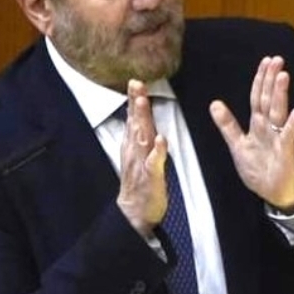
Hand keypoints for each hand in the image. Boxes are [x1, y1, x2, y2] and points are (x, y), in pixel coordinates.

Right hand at [116, 80, 168, 235]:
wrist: (134, 212)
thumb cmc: (139, 182)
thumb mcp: (136, 154)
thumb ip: (137, 134)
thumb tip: (136, 115)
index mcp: (133, 145)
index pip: (132, 118)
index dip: (133, 100)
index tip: (135, 82)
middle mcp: (134, 151)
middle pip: (135, 123)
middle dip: (136, 103)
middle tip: (136, 84)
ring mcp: (141, 164)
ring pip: (142, 138)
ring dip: (142, 120)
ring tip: (143, 103)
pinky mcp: (150, 178)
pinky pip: (154, 163)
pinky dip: (157, 152)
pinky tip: (161, 141)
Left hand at [209, 56, 293, 211]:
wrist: (274, 192)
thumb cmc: (258, 168)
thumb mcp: (237, 144)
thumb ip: (227, 124)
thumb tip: (214, 103)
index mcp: (257, 124)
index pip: (257, 97)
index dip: (260, 80)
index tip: (265, 62)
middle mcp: (269, 127)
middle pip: (268, 99)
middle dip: (271, 79)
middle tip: (277, 59)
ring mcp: (278, 137)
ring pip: (278, 112)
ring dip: (280, 94)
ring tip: (283, 76)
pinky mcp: (286, 151)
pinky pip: (289, 135)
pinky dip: (293, 124)